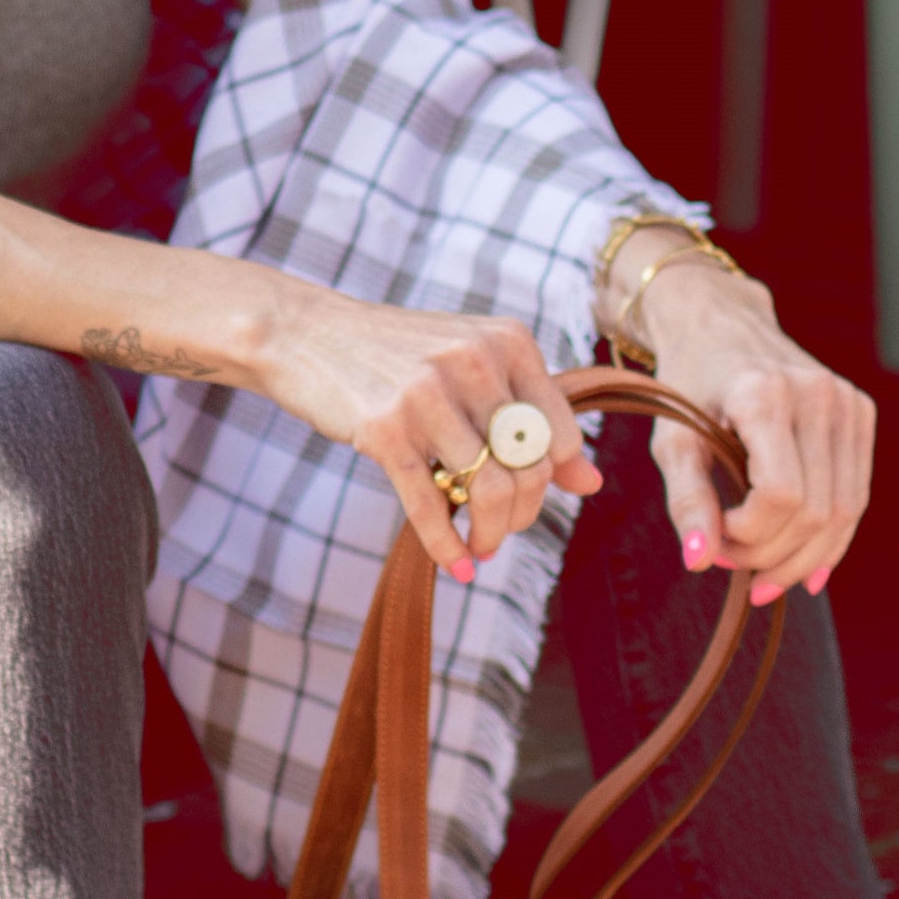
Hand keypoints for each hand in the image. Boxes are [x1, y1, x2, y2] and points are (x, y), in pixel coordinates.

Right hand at [260, 280, 603, 579]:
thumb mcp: (471, 366)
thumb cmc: (396, 355)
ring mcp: (428, 394)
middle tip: (497, 531)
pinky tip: (454, 566)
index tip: (525, 496)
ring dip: (491, 535)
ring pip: (490, 491)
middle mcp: (474, 361)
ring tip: (480, 547)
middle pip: (531, 468)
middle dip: (521, 515)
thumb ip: (531, 415)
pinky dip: (447, 547)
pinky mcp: (385, 429)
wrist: (305, 332)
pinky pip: (430, 506)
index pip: (562, 436)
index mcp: (507, 341)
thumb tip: (594, 483)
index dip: (550, 481)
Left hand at [636, 261, 874, 601]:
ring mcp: (846, 402)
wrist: (718, 320)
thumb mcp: (671, 437)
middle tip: (733, 563)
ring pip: (844, 511)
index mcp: (764, 393)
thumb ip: (686, 498)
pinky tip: (803, 563)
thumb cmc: (688, 381)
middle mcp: (816, 394)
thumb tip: (699, 562)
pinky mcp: (860, 411)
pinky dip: (830, 537)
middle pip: (815, 511)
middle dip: (773, 555)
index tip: (715, 537)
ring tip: (762, 574)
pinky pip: (855, 495)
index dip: (749, 534)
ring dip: (804, 557)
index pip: (780, 495)